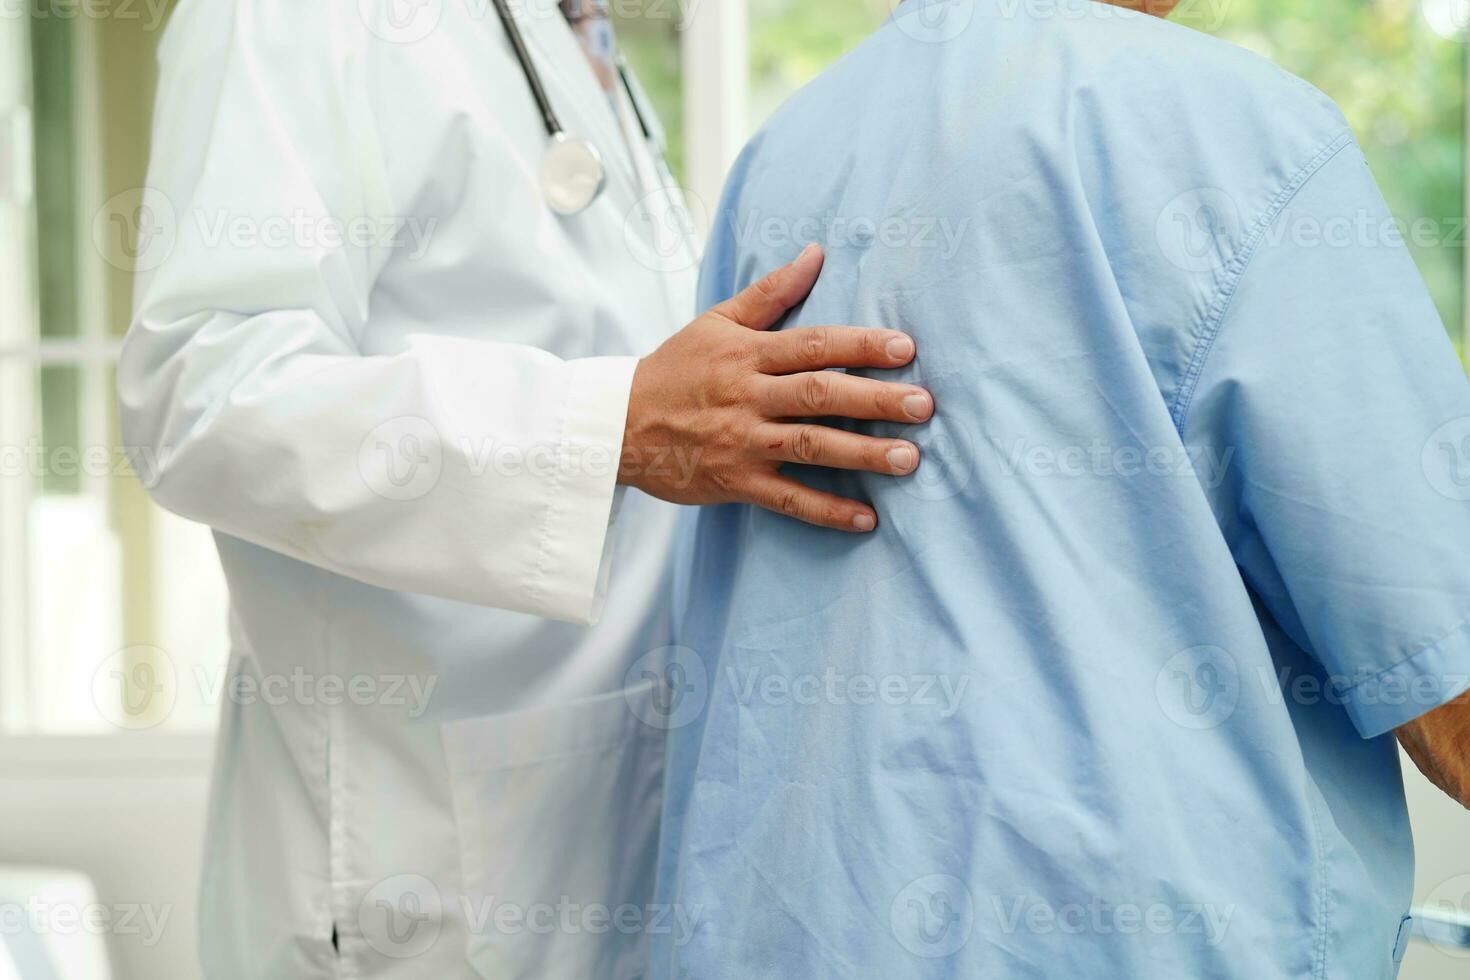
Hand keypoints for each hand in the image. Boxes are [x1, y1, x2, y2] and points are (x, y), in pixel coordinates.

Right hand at [619, 243, 933, 530]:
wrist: (616, 425)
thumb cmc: (673, 369)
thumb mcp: (716, 322)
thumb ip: (770, 293)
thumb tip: (816, 254)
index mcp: (747, 353)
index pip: (813, 345)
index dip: (860, 346)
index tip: (906, 349)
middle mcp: (748, 396)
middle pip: (819, 395)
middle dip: (874, 400)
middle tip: (923, 405)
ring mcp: (742, 442)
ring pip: (809, 446)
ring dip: (861, 454)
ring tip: (909, 459)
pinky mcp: (735, 482)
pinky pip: (787, 498)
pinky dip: (826, 510)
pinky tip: (866, 518)